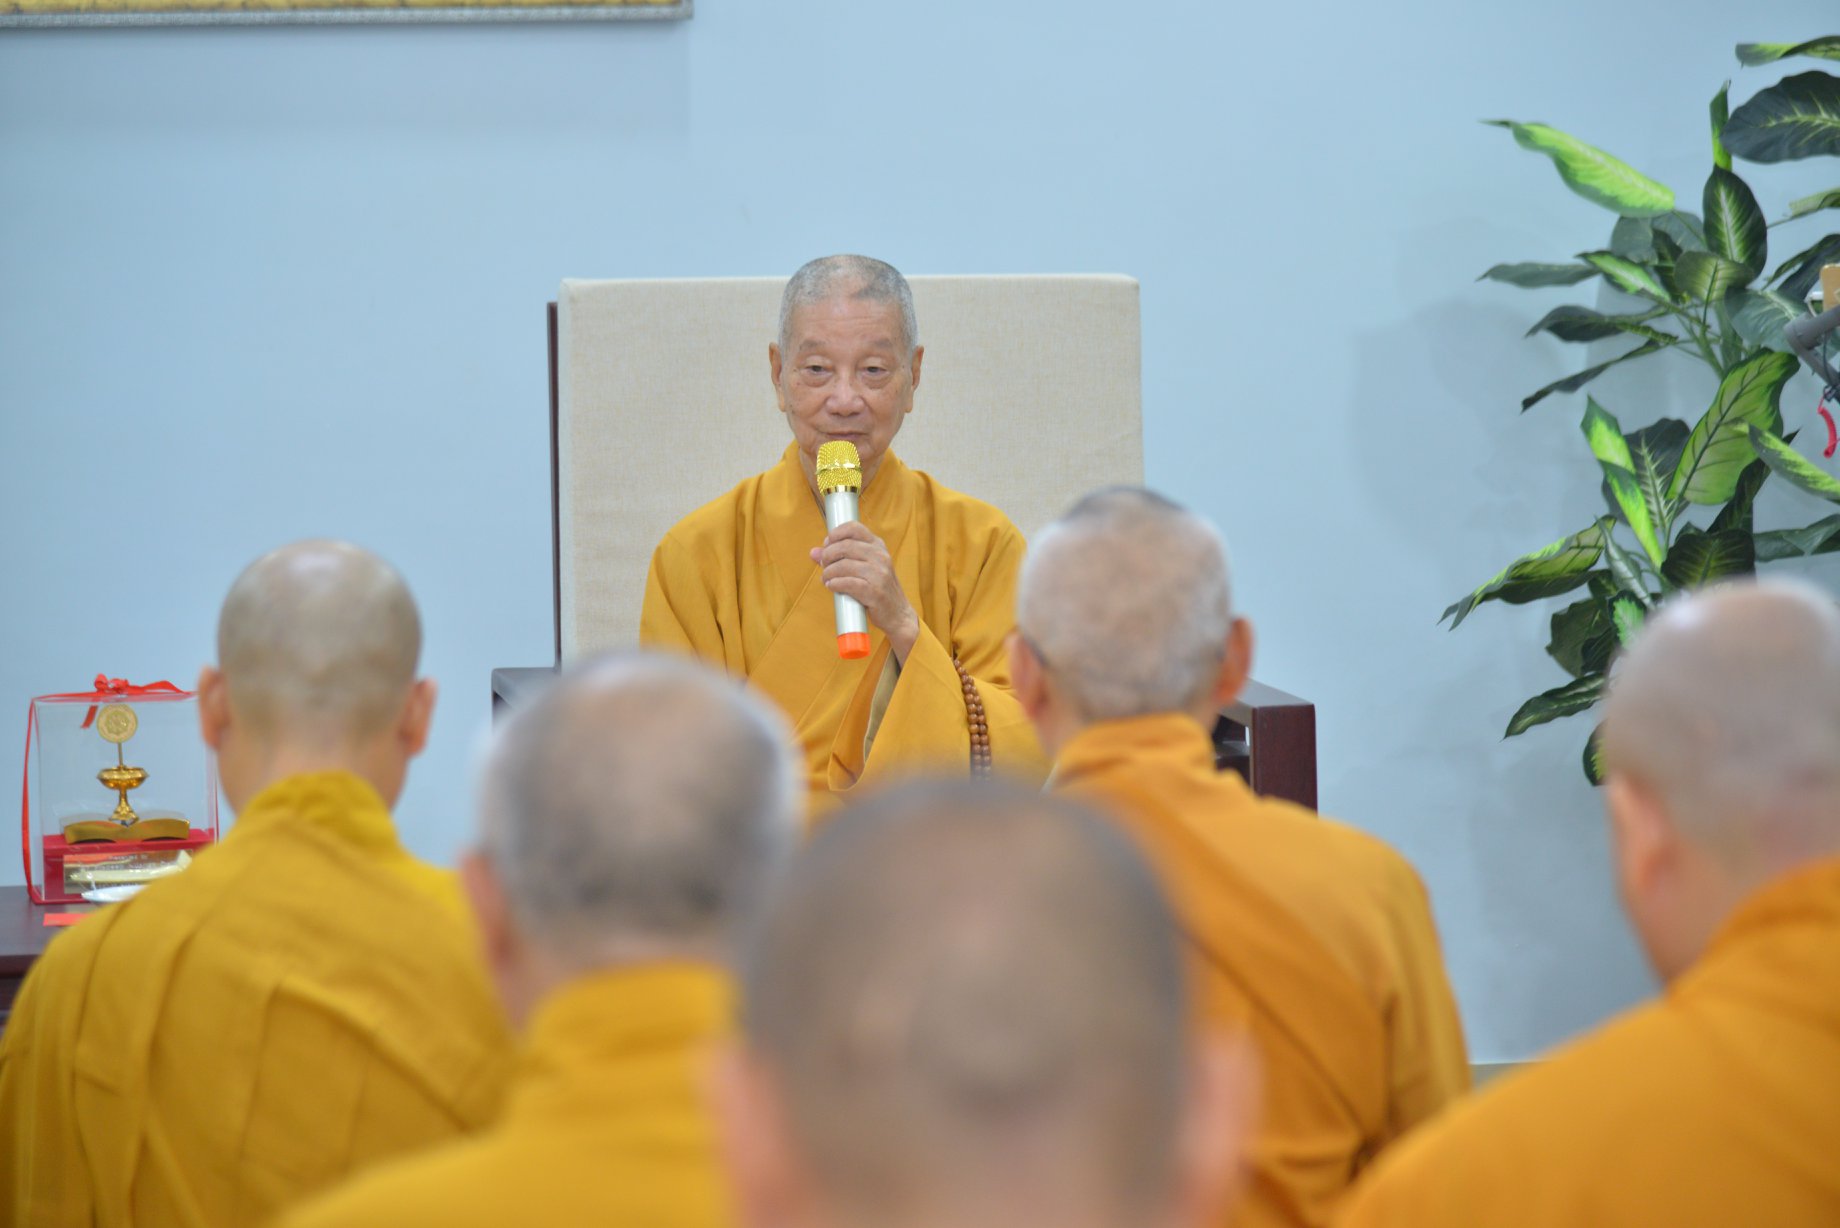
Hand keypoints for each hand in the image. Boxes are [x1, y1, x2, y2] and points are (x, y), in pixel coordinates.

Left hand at [811, 522, 920, 662]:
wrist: (897, 613)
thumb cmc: (876, 589)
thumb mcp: (862, 568)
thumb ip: (838, 558)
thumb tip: (813, 552)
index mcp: (878, 546)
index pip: (854, 528)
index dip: (835, 534)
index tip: (827, 544)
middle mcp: (880, 556)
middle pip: (845, 546)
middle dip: (828, 555)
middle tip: (824, 565)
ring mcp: (879, 574)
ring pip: (843, 565)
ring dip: (829, 572)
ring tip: (827, 579)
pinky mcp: (875, 591)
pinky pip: (847, 583)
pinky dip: (835, 584)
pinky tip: (832, 586)